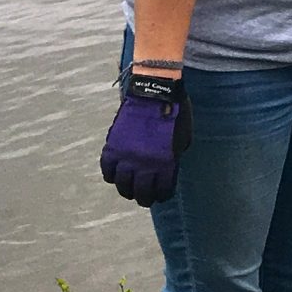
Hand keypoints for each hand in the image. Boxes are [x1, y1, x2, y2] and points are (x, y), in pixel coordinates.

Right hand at [100, 72, 191, 204]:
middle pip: (141, 193)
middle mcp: (144, 164)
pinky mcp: (112, 147)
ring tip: (130, 189)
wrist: (154, 92)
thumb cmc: (175, 112)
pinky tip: (117, 175)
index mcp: (166, 162)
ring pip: (122, 185)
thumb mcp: (184, 138)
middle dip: (145, 199)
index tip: (162, 195)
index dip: (163, 195)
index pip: (162, 190)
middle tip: (145, 199)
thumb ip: (175, 158)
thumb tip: (167, 172)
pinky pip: (107, 170)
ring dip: (127, 190)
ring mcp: (126, 157)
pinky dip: (111, 175)